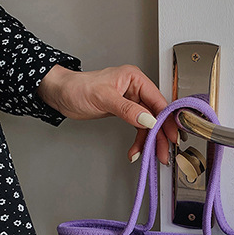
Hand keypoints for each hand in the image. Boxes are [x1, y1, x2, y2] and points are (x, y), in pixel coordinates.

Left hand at [37, 64, 178, 164]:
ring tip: (149, 155)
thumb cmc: (77, 88)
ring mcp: (132, 101)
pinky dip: (138, 141)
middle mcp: (136, 89)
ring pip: (149, 125)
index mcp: (135, 79)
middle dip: (160, 135)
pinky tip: (135, 151)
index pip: (158, 101)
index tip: (172, 136)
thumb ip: (127, 110)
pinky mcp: (126, 112)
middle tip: (163, 152)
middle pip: (156, 115)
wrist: (61, 94)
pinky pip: (138, 128)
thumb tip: (148, 120)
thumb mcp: (103, 98)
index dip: (166, 120)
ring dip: (149, 142)